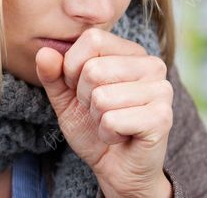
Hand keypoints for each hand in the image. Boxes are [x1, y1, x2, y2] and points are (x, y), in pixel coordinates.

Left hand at [36, 28, 173, 196]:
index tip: (81, 88)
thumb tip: (44, 52)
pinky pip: (112, 120)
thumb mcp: (65, 96)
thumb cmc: (93, 126)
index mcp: (130, 51)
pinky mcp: (162, 117)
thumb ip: (53, 74)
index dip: (73, 67)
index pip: (92, 39)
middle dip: (84, 97)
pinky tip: (121, 136)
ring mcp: (161, 90)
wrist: (116, 166)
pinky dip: (107, 133)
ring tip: (111, 122)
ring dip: (97, 117)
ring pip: (101, 97)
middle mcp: (152, 64)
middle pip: (93, 69)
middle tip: (100, 110)